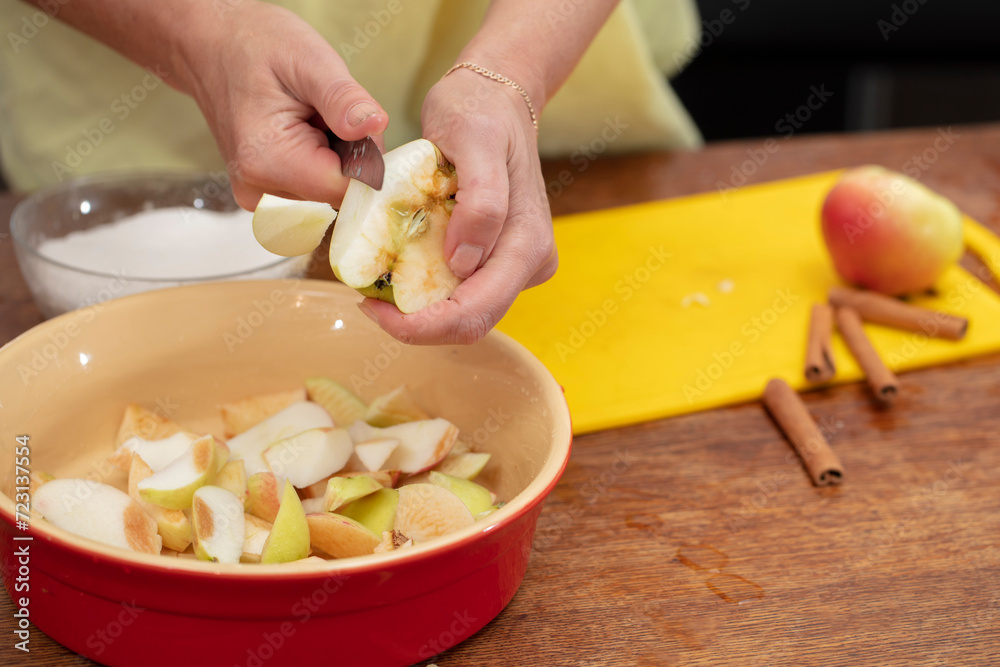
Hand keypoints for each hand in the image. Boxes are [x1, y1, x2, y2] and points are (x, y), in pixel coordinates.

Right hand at [177, 2, 386, 208]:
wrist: (212, 44)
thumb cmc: (254, 45)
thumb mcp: (308, 60)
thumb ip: (343, 99)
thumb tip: (376, 126)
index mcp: (268, 161)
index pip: (346, 190)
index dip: (368, 160)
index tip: (358, 125)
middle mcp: (260, 189)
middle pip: (340, 192)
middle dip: (351, 154)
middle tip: (330, 112)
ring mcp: (261, 194)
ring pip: (331, 190)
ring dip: (337, 155)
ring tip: (311, 117)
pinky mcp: (267, 191)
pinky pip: (315, 186)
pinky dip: (323, 159)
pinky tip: (305, 130)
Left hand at [359, 68, 556, 344]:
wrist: (496, 98)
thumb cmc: (480, 111)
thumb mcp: (475, 141)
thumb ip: (481, 202)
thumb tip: (464, 262)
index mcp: (527, 245)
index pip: (474, 312)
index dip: (421, 325)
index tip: (371, 308)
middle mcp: (529, 263)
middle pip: (470, 322)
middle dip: (416, 323)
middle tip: (366, 302)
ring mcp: (516, 265)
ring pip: (464, 313)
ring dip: (419, 309)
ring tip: (378, 282)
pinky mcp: (498, 259)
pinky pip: (461, 291)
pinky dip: (426, 289)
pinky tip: (398, 268)